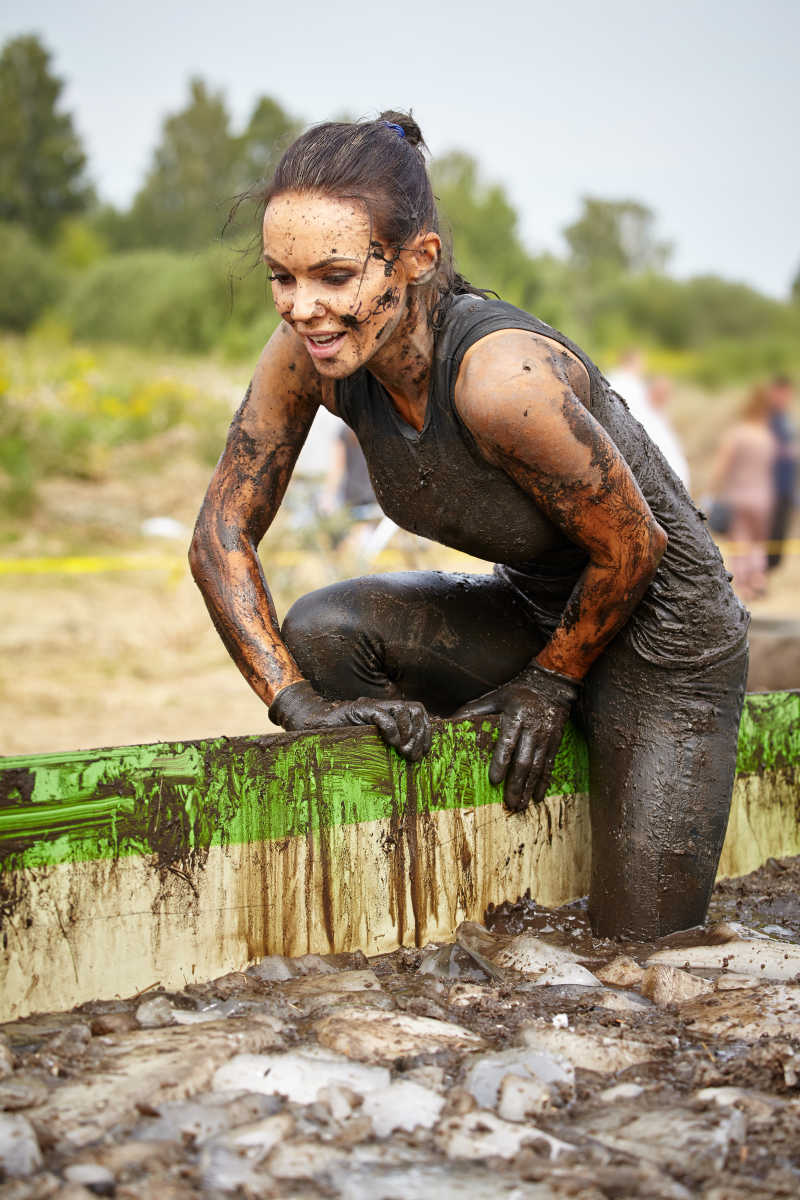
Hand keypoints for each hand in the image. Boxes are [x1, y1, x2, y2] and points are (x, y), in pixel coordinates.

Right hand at [269, 680, 431, 761]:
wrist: (318, 732)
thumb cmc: (346, 742)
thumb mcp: (375, 745)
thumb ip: (392, 746)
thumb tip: (414, 758)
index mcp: (391, 713)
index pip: (419, 713)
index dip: (426, 731)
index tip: (424, 752)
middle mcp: (384, 706)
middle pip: (416, 709)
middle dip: (419, 734)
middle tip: (413, 755)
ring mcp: (372, 705)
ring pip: (403, 709)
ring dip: (408, 732)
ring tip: (402, 751)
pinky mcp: (360, 709)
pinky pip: (382, 714)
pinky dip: (390, 729)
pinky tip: (390, 743)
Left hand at [451, 664, 577, 811]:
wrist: (550, 687)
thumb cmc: (516, 694)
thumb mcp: (494, 697)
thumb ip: (474, 710)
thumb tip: (451, 721)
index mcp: (516, 716)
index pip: (508, 743)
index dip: (501, 763)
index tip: (494, 781)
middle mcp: (533, 728)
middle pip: (524, 761)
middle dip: (516, 784)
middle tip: (509, 803)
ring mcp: (546, 737)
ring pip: (538, 767)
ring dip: (529, 789)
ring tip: (521, 806)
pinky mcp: (555, 743)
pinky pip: (549, 766)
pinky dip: (543, 783)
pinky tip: (538, 797)